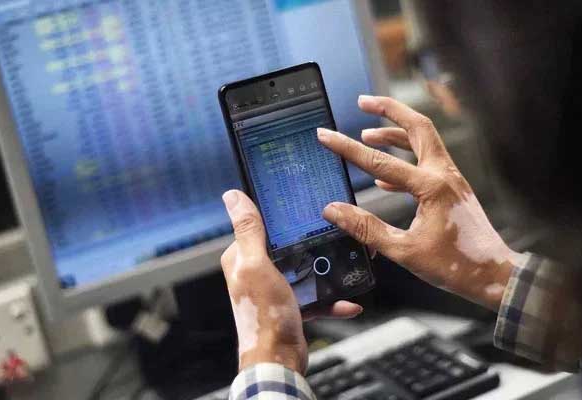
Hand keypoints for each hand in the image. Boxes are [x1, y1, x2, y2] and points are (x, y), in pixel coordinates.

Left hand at [220, 190, 362, 373]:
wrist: (278, 360)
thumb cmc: (264, 317)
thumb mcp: (256, 266)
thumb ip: (248, 231)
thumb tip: (233, 197)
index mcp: (242, 258)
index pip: (259, 226)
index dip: (279, 215)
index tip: (300, 206)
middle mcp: (255, 272)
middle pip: (287, 247)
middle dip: (309, 243)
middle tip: (331, 234)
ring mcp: (274, 290)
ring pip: (304, 270)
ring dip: (325, 272)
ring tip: (345, 267)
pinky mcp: (290, 307)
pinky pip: (314, 297)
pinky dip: (331, 299)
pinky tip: (347, 301)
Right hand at [318, 96, 525, 310]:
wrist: (493, 275)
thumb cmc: (454, 266)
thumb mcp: (403, 251)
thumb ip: (366, 228)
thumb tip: (335, 211)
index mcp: (431, 187)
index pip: (380, 161)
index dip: (348, 148)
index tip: (326, 135)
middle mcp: (444, 174)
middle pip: (417, 126)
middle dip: (389, 109)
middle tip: (363, 101)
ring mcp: (452, 179)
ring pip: (424, 141)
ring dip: (396, 133)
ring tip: (368, 133)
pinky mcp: (453, 189)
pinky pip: (426, 163)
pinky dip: (405, 159)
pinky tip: (384, 178)